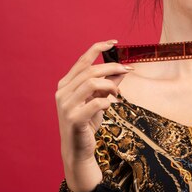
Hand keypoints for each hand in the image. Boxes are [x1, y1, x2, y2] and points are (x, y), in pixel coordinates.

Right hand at [55, 40, 131, 164]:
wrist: (78, 150)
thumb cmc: (87, 122)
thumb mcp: (98, 99)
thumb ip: (108, 84)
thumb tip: (123, 68)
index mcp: (66, 84)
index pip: (82, 60)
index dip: (98, 48)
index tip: (114, 42)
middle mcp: (62, 92)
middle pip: (90, 70)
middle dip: (113, 67)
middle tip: (128, 70)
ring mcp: (66, 105)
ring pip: (92, 82)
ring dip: (110, 84)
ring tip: (118, 92)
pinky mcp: (74, 119)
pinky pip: (96, 103)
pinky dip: (107, 101)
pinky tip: (110, 106)